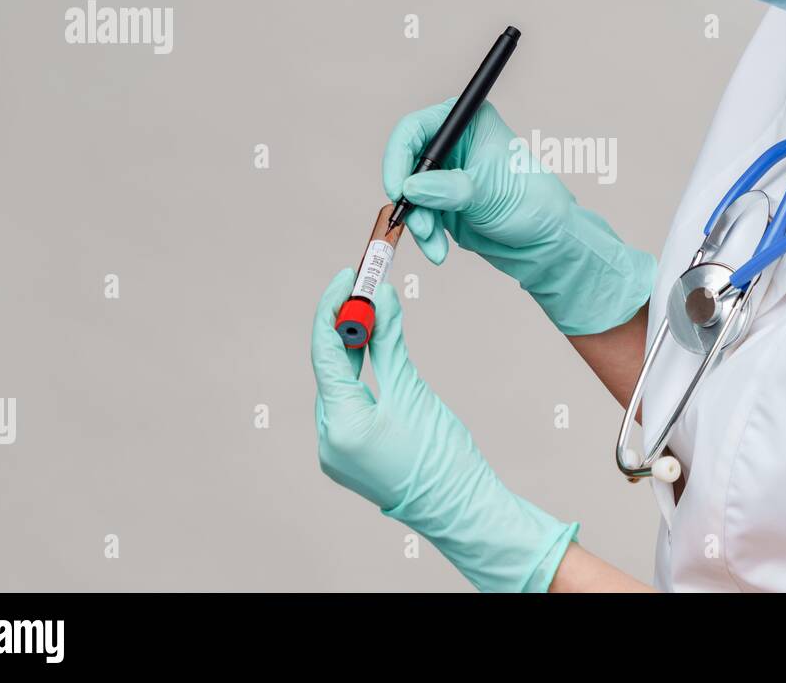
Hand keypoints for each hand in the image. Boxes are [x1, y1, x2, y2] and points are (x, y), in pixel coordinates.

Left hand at [311, 266, 577, 591]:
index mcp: (339, 423)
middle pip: (329, 367)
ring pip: (338, 385)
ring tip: (373, 313)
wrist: (460, 509)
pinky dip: (359, 376)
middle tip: (365, 287)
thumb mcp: (413, 389)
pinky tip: (373, 352)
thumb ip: (389, 341)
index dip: (334, 307)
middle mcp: (327, 439)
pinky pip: (347, 404)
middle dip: (346, 325)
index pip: (325, 351)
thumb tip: (380, 297)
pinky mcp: (349, 454)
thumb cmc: (442, 455)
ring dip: (353, 349)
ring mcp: (335, 451)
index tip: (348, 276)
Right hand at [381, 99, 656, 334]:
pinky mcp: (443, 204)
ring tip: (434, 243)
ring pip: (410, 196)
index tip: (398, 188)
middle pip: (406, 164)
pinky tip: (438, 250)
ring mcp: (446, 176)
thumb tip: (411, 187)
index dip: (399, 157)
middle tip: (416, 223)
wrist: (547, 242)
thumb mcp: (490, 193)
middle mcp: (453, 145)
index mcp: (468, 123)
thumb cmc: (533, 203)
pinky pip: (420, 217)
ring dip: (418, 222)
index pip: (415, 129)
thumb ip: (449, 188)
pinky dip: (425, 235)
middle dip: (409, 198)